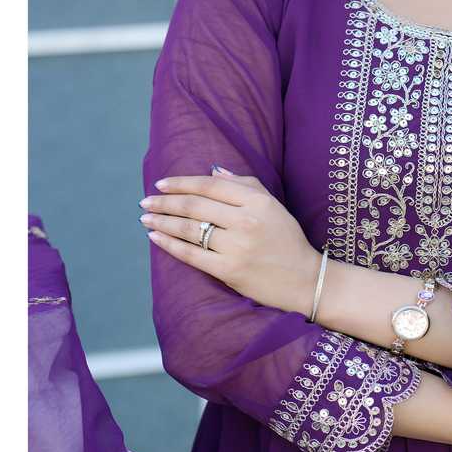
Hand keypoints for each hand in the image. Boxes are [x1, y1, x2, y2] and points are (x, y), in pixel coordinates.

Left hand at [139, 166, 320, 313]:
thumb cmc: (287, 240)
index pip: (211, 185)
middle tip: (146, 201)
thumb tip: (212, 171)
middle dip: (165, 202)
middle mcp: (246, 220)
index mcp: (258, 201)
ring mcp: (237, 246)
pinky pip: (191, 254)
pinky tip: (155, 237)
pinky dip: (169, 244)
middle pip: (195, 205)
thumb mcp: (273, 206)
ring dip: (163, 221)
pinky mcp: (229, 270)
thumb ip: (245, 185)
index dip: (182, 182)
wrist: (304, 279)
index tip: (161, 183)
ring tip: (146, 217)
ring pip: (190, 228)